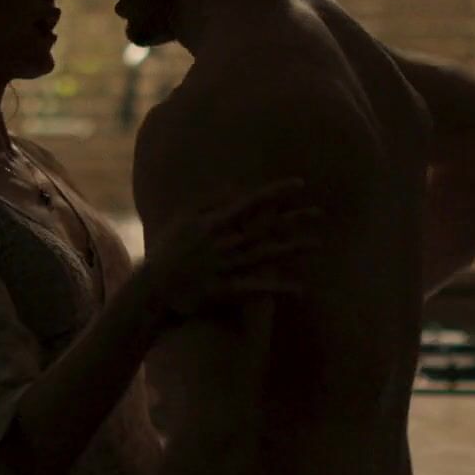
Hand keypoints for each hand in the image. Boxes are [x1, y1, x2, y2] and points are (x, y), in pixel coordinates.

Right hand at [137, 178, 321, 322]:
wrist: (152, 287)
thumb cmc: (167, 251)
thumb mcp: (184, 220)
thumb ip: (209, 202)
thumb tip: (234, 189)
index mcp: (214, 223)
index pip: (252, 202)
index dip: (277, 192)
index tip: (300, 185)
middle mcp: (224, 242)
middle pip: (266, 227)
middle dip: (294, 219)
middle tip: (321, 212)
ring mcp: (227, 266)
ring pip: (266, 255)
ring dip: (293, 249)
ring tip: (317, 244)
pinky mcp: (227, 289)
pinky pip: (257, 288)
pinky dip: (279, 288)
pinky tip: (301, 289)